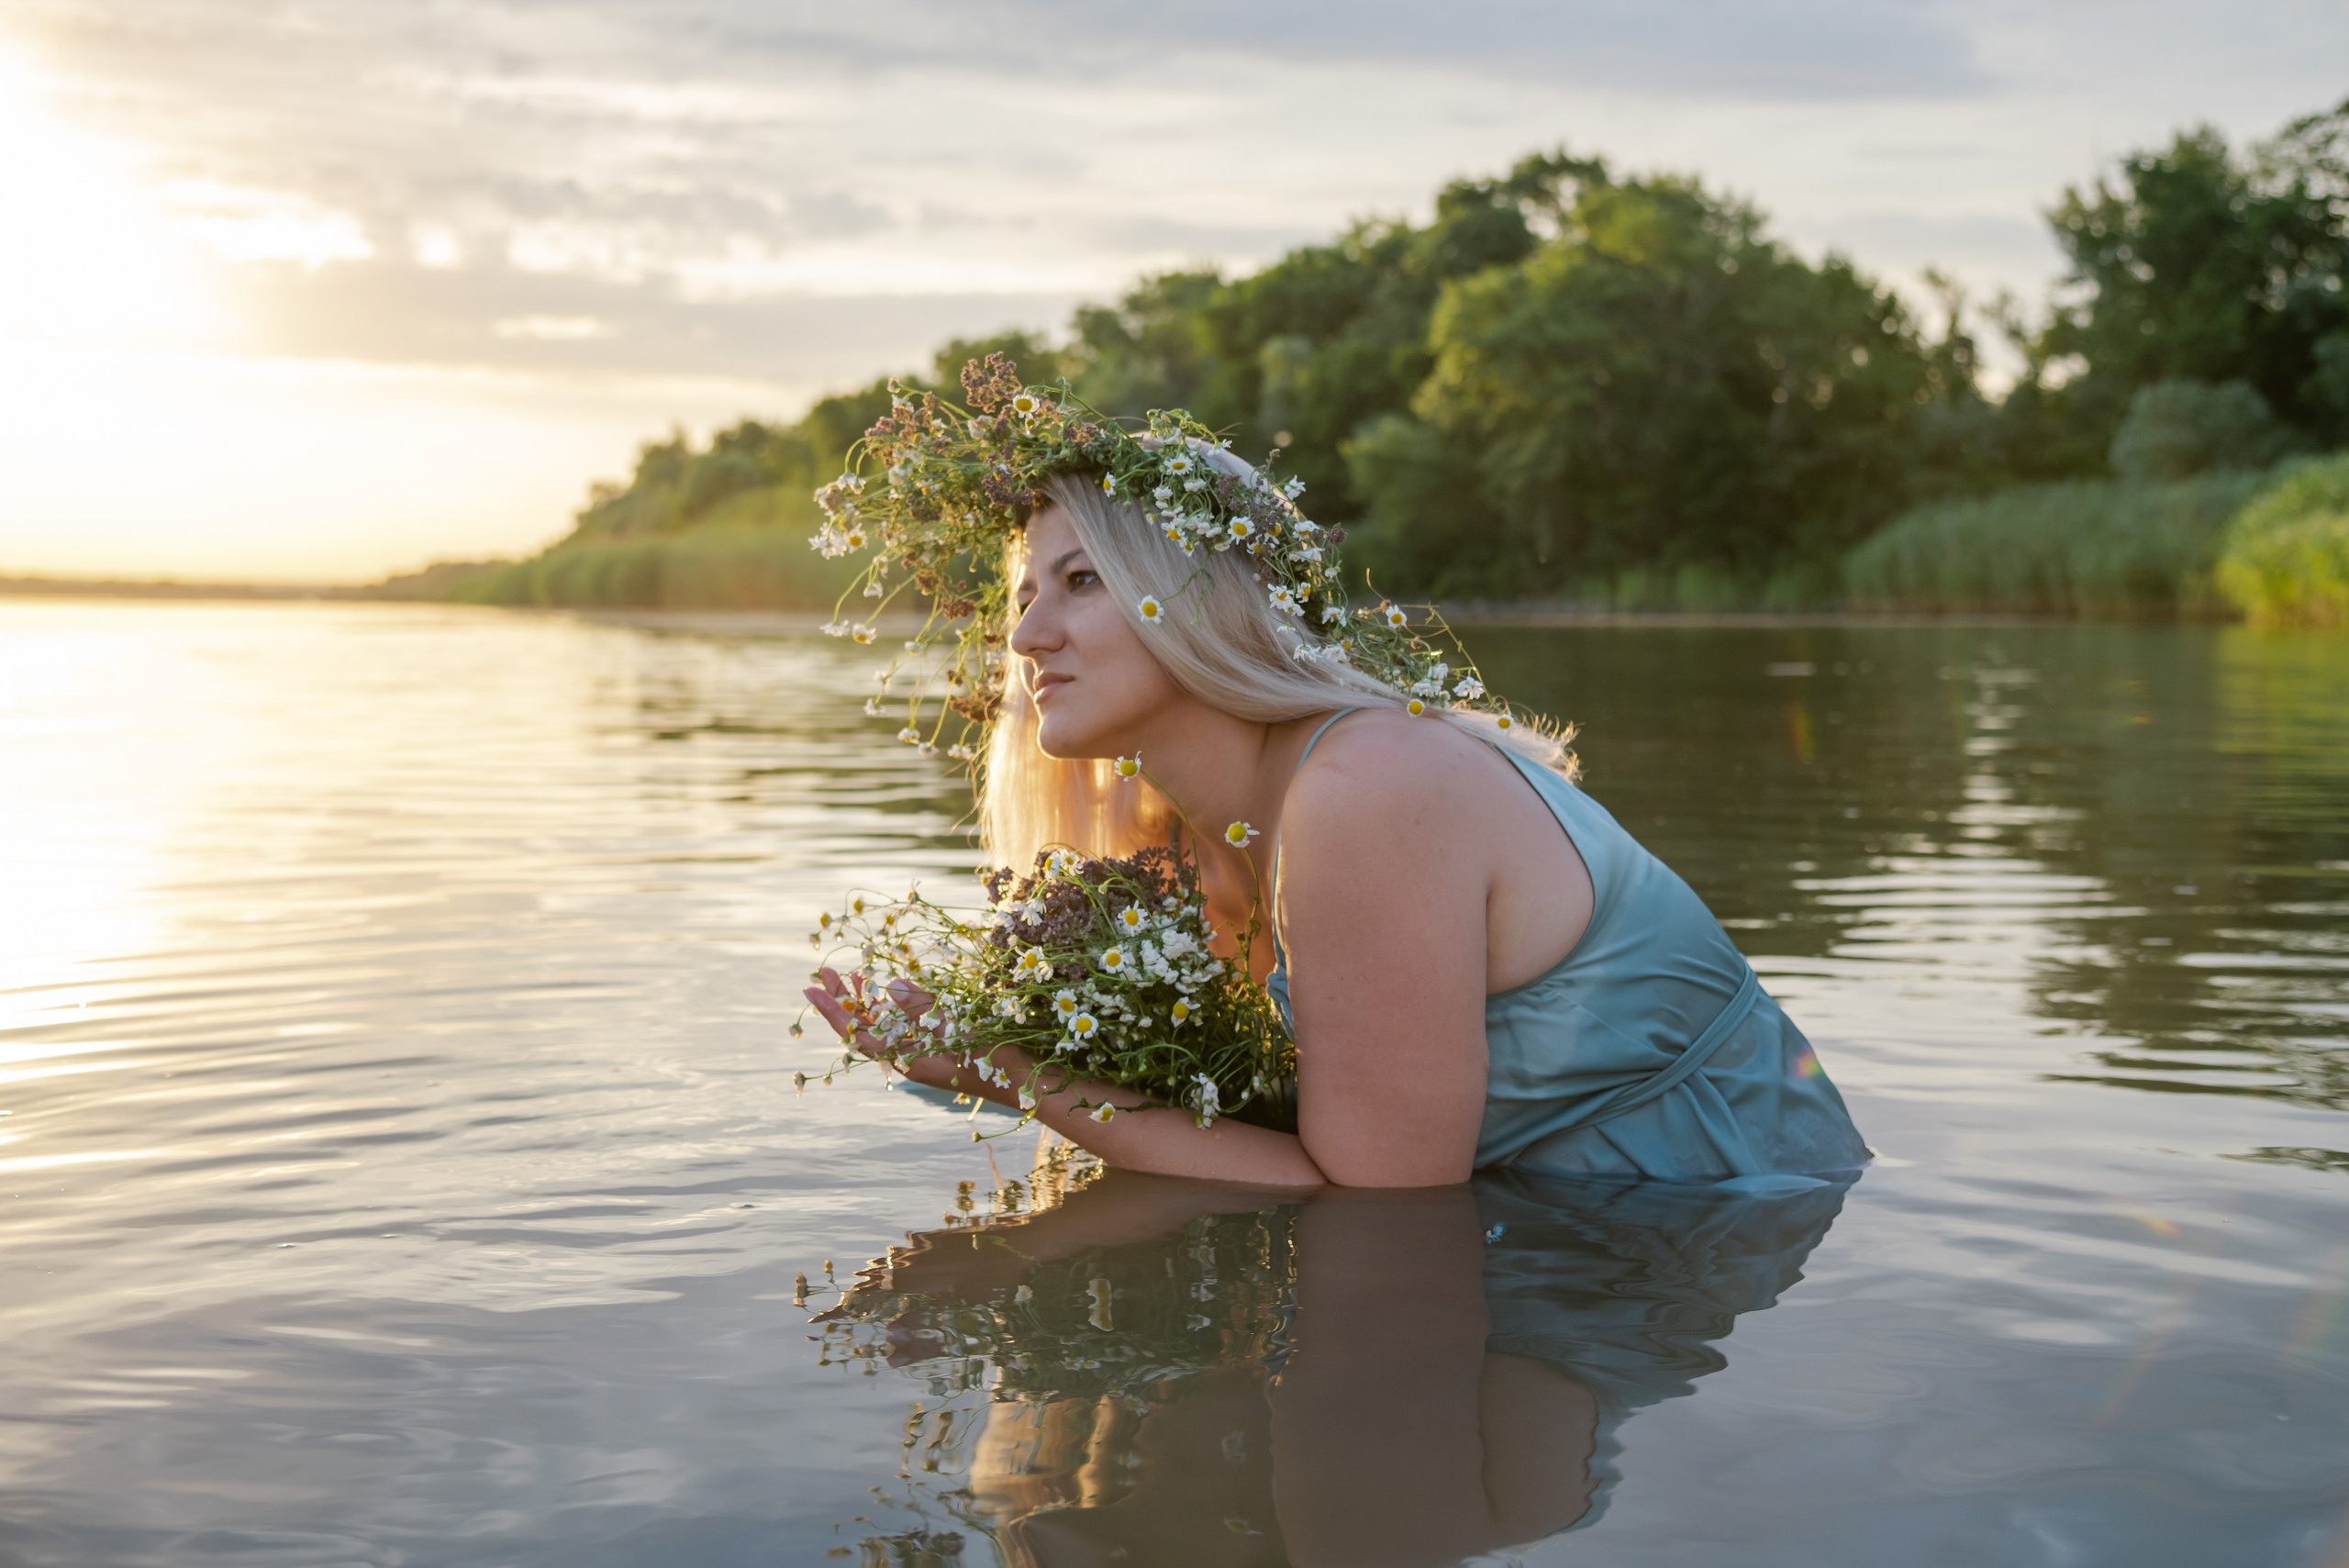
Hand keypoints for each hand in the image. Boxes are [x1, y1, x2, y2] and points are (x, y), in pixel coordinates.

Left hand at [803, 967, 1020, 1098]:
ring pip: (884, 1028)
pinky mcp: (938, 1048)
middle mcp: (910, 1059)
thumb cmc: (997, 1060)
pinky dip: (892, 1008)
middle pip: (866, 1030)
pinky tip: (889, 991)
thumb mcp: (960, 1029)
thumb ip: (924, 1008)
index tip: (811, 987)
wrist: (1028, 1084)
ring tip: (851, 975)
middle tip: (825, 973)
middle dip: (845, 1001)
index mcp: (909, 1060)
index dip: (834, 1010)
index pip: (859, 1034)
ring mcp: (923, 1054)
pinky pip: (904, 1028)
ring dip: (867, 1002)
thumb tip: (890, 986)